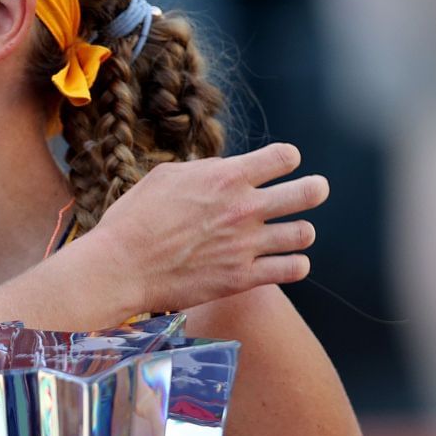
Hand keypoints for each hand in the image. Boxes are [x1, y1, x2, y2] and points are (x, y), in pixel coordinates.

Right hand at [89, 144, 328, 314]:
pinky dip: (295, 264)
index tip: (280, 166)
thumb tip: (223, 170)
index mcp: (226, 176)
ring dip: (300, 231)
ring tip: (291, 234)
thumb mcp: (165, 177)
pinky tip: (284, 262)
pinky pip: (293, 270)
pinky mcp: (242, 278)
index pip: (284, 157)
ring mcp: (246, 245)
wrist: (120, 267)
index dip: (287, 160)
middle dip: (314, 190)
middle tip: (312, 192)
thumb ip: (204, 170)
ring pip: (304, 233)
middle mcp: (244, 208)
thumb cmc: (134, 219)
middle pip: (308, 192)